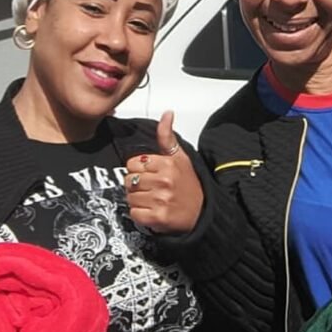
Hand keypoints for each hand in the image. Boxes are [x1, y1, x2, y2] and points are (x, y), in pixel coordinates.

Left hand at [124, 111, 203, 233]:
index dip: (138, 170)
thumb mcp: (180, 157)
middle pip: (129, 180)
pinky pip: (134, 213)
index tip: (149, 174)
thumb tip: (167, 113)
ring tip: (152, 199)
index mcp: (167, 164)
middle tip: (151, 188)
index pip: (132, 163)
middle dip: (136, 185)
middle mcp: (163, 181)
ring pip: (130, 197)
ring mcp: (160, 200)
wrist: (202, 213)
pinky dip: (140, 214)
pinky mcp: (158, 218)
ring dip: (138, 200)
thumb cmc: (189, 184)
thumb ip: (167, 136)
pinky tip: (151, 210)